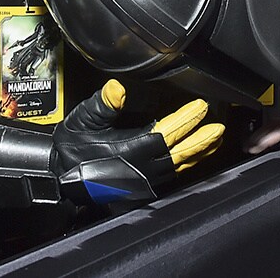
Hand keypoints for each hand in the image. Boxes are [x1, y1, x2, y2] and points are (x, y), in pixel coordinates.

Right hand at [53, 80, 223, 203]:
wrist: (61, 179)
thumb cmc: (72, 149)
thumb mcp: (82, 121)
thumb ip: (102, 105)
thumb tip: (117, 89)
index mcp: (130, 150)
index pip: (166, 132)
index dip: (186, 120)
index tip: (201, 107)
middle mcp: (141, 168)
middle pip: (180, 153)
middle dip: (201, 139)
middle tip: (218, 128)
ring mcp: (143, 181)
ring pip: (179, 166)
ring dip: (197, 152)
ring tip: (213, 140)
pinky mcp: (142, 189)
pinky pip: (171, 176)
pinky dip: (186, 165)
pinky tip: (193, 157)